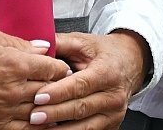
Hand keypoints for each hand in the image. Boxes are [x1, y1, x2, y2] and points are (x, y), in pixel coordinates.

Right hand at [0, 24, 69, 129]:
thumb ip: (16, 42)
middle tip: (59, 85)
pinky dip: (36, 127)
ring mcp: (5, 111)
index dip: (60, 67)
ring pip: (41, 113)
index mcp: (15, 64)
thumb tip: (41, 48)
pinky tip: (39, 122)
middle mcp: (14, 89)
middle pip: (50, 91)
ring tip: (52, 104)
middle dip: (57, 87)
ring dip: (49, 108)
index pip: (54, 69)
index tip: (60, 68)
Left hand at [31, 30, 147, 129]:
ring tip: (39, 127)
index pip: (81, 85)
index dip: (59, 92)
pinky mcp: (112, 125)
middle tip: (33, 116)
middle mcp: (114, 96)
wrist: (129, 63)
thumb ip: (59, 43)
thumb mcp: (82, 41)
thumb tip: (35, 46)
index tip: (38, 97)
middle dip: (55, 113)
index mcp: (107, 72)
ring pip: (86, 125)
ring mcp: (115, 114)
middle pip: (81, 108)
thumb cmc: (102, 52)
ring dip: (61, 129)